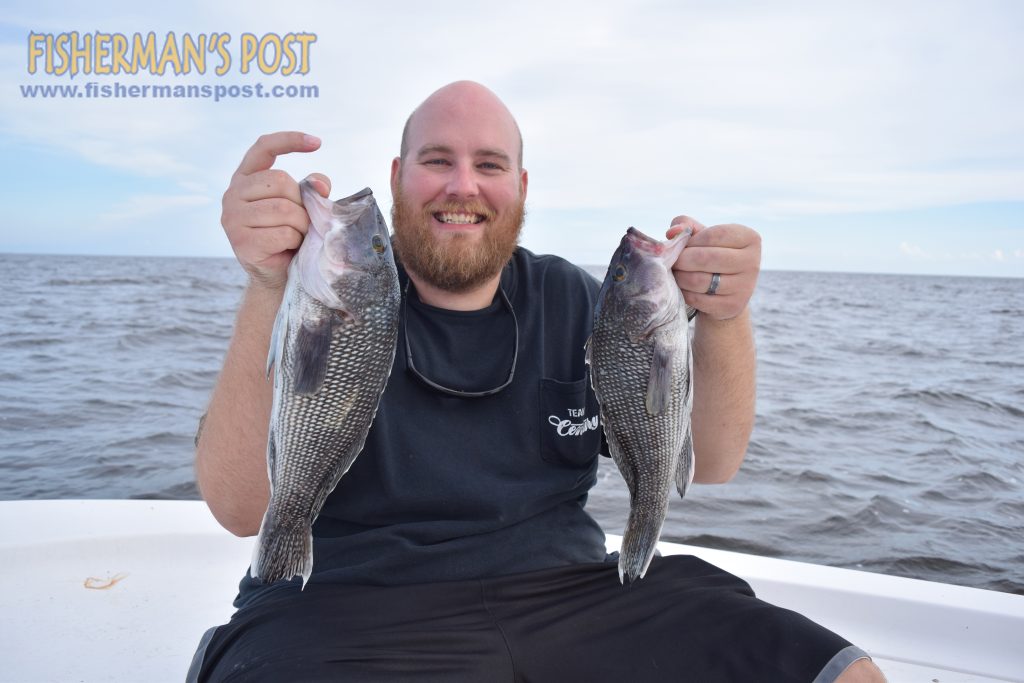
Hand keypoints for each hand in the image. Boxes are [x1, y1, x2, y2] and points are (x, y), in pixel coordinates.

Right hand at [220, 131, 331, 289]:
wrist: (277, 274)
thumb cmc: (290, 233)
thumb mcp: (303, 205)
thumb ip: (312, 188)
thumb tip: (319, 185)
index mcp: (245, 178)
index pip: (264, 147)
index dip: (289, 140)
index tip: (317, 142)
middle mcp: (232, 194)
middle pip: (280, 181)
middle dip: (301, 202)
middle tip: (301, 221)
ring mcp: (232, 218)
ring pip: (284, 209)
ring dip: (301, 225)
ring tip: (296, 235)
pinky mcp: (240, 242)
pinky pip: (283, 233)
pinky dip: (295, 241)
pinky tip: (288, 247)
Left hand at [666, 216, 760, 320]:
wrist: (723, 293)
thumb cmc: (710, 257)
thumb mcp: (702, 237)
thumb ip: (686, 227)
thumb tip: (673, 232)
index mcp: (749, 238)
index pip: (713, 235)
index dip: (691, 241)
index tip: (682, 247)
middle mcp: (752, 262)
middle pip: (705, 258)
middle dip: (681, 260)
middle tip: (673, 262)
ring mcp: (745, 286)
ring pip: (699, 280)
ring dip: (680, 277)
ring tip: (676, 274)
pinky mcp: (733, 306)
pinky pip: (698, 299)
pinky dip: (684, 293)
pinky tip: (683, 289)